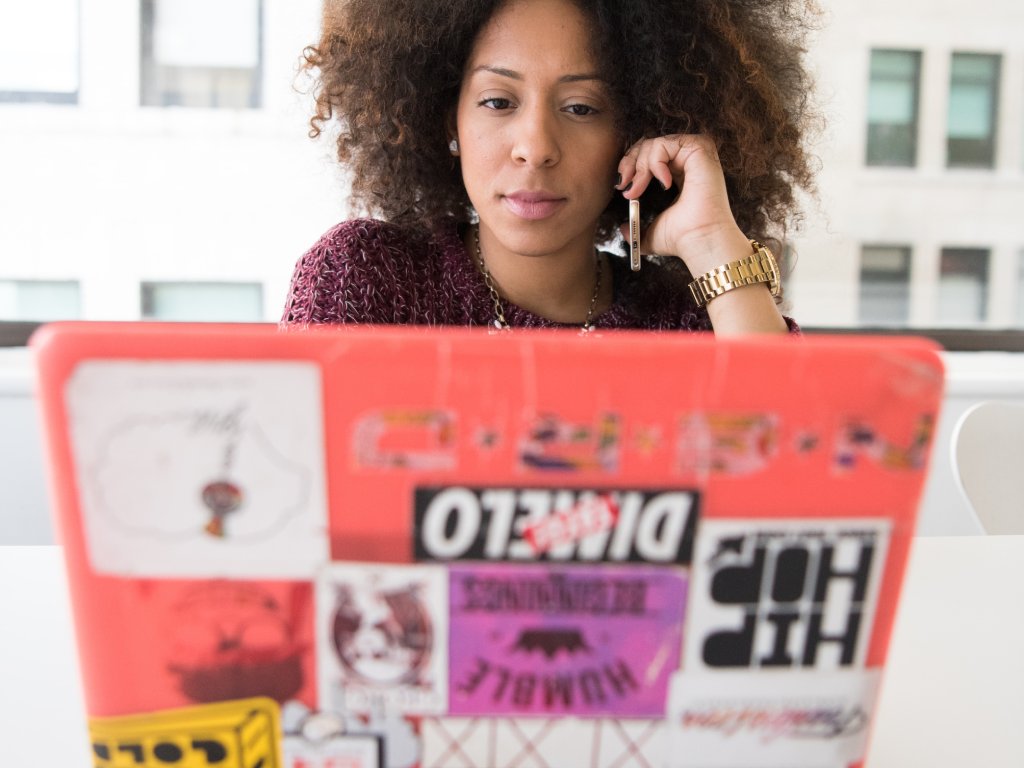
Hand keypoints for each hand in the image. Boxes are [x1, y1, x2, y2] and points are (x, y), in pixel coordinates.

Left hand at [615, 134, 750, 276]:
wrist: (699, 239)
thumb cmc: (681, 238)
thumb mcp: (650, 232)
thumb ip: (635, 229)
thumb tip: (623, 230)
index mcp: (678, 175)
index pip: (649, 156)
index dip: (630, 166)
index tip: (621, 186)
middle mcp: (687, 162)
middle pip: (648, 144)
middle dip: (629, 162)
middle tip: (623, 184)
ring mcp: (694, 154)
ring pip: (654, 143)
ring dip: (640, 166)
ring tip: (638, 190)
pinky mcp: (699, 149)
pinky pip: (664, 144)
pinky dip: (656, 162)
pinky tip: (664, 184)